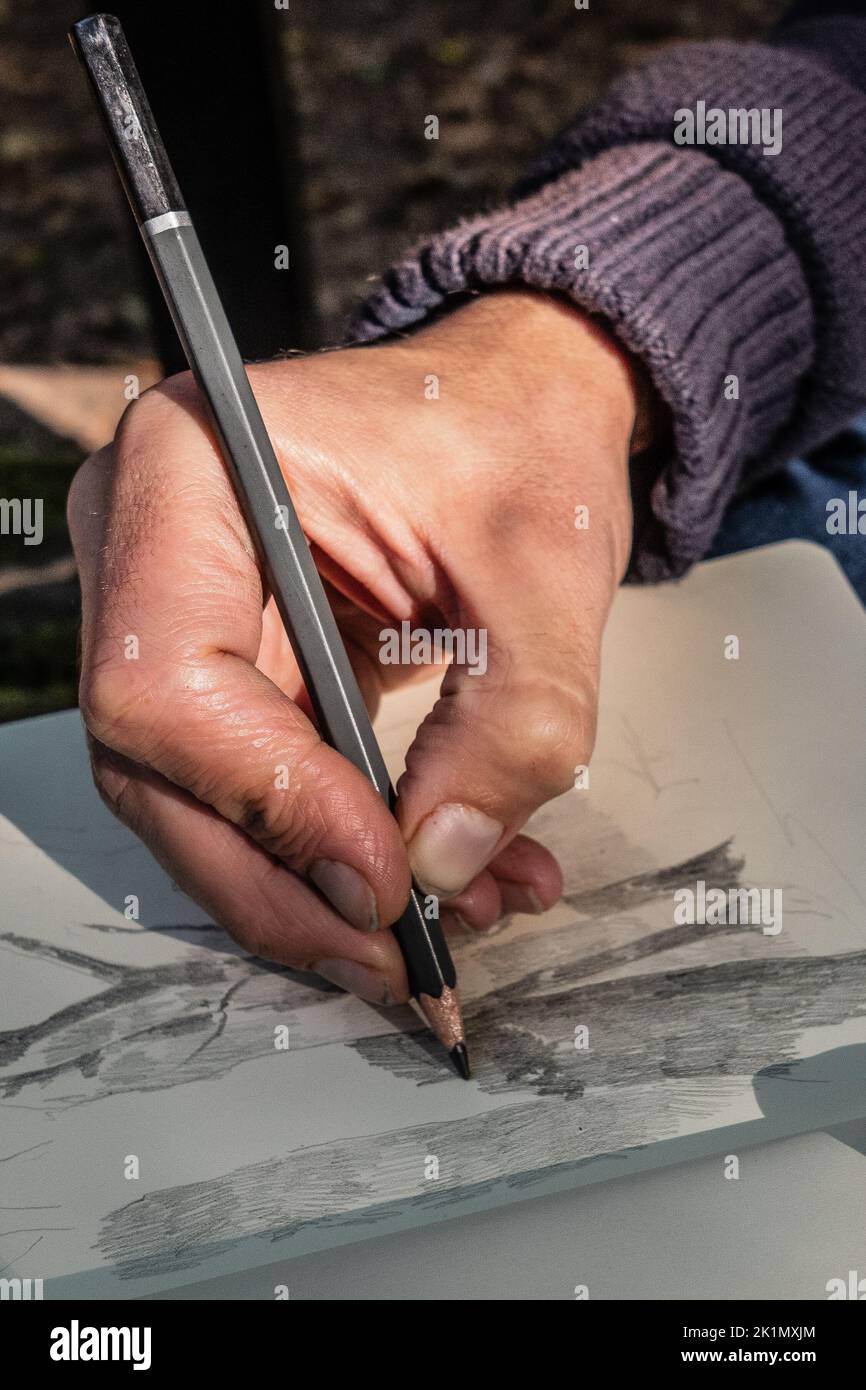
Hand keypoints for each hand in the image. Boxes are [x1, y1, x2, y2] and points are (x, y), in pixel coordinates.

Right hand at [68, 290, 640, 1003]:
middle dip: (281, 881)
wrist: (516, 408)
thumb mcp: (546, 577)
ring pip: (201, 798)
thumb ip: (509, 730)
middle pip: (161, 765)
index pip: (166, 681)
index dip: (265, 803)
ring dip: (317, 884)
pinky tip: (433, 880)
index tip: (379, 879)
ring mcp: (177, 608)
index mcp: (196, 472)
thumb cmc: (517, 439)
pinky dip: (338, 847)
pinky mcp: (228, 661)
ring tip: (442, 923)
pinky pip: (255, 783)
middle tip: (395, 956)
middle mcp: (152, 543)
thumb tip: (440, 867)